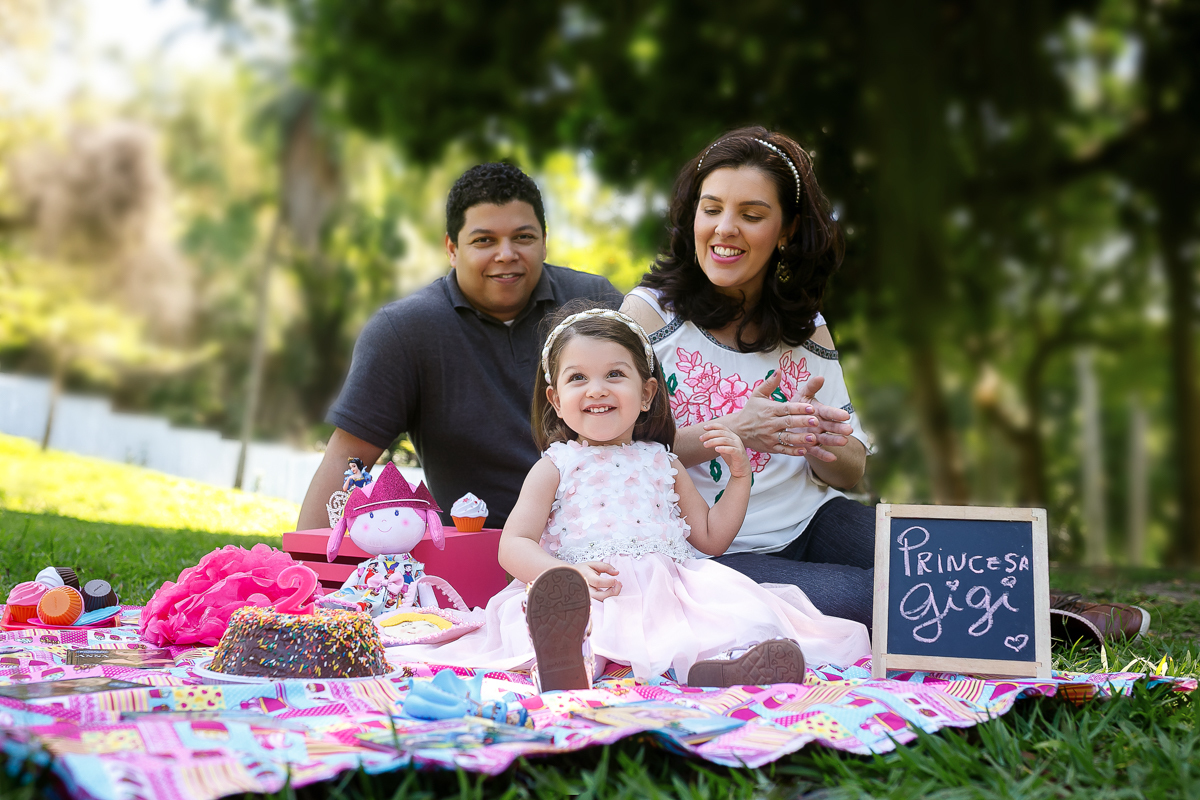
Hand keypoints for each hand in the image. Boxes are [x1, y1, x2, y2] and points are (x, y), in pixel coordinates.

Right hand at [575, 561, 620, 600]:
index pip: (598, 582)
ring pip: (600, 600)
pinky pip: (600, 601)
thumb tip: (617, 572)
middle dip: (612, 592)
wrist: (570, 575)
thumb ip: (606, 567)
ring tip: (617, 587)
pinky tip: (612, 591)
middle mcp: (585, 588)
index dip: (609, 582)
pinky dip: (608, 598)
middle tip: (619, 584)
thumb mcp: (594, 564)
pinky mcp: (589, 599)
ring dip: (611, 595)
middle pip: (599, 595)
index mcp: (586, 576)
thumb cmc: (583, 570)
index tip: (616, 580)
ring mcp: (586, 595)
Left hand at [700, 422, 751, 478]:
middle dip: (710, 434)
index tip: (704, 427)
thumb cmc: (731, 457)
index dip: (713, 426)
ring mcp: (738, 446)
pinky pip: (731, 449)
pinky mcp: (739, 454)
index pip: (722, 427)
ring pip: (725, 440)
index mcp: (732, 435)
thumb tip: (706, 437)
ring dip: (713, 441)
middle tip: (701, 439)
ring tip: (705, 445)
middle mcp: (736, 439)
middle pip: (721, 433)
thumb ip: (716, 442)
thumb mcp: (722, 447)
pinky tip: (716, 449)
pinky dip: (723, 448)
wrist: (741, 469)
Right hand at [730, 372, 851, 461]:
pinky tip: (804, 451)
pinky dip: (792, 451)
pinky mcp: (770, 447)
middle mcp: (770, 423)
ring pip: (787, 438)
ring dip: (800, 439)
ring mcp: (770, 436)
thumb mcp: (757, 395)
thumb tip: (779, 370)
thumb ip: (770, 383)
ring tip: (813, 438)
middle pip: (788, 422)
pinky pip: (783, 450)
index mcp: (769, 409)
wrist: (736, 430)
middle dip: (802, 422)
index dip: (799, 408)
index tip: (811, 407)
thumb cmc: (750, 411)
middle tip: (816, 421)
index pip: (786, 408)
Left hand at [785, 375, 853, 462]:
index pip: (829, 412)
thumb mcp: (802, 395)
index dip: (836, 414)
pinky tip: (833, 458)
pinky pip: (817, 451)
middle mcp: (820, 424)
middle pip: (831, 426)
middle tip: (849, 430)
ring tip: (844, 442)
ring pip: (827, 439)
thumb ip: (811, 387)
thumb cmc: (797, 407)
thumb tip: (820, 377)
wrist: (786, 422)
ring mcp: (816, 436)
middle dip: (840, 428)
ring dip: (835, 441)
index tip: (846, 415)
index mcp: (819, 411)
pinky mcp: (810, 446)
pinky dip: (825, 455)